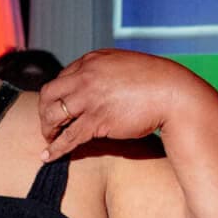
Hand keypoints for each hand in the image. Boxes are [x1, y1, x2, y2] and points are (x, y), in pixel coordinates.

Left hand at [37, 49, 179, 158]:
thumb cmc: (154, 82)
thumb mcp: (124, 67)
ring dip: (47, 129)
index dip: (58, 96)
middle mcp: (86, 76)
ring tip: (50, 139)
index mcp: (92, 60)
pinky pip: (68, 137)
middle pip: (49, 93)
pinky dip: (55, 149)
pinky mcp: (97, 120)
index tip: (59, 108)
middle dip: (45, 111)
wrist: (173, 94)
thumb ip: (106, 72)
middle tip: (49, 125)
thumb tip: (97, 85)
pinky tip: (48, 157)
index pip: (62, 78)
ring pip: (54, 115)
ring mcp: (90, 98)